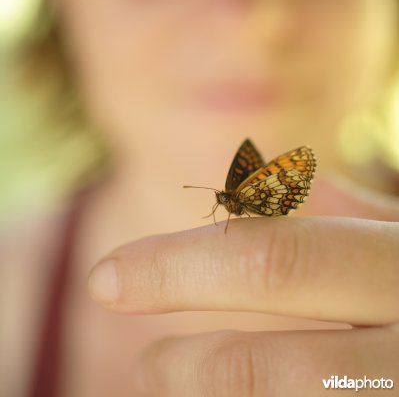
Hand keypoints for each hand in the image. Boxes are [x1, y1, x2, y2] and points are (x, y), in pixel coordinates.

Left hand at [88, 216, 398, 395]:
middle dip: (196, 369)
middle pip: (283, 369)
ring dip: (221, 396)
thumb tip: (256, 190)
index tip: (108, 276)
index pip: (278, 261)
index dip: (182, 270)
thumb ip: (348, 221)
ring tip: (172, 382)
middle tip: (144, 368)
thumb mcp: (398, 245)